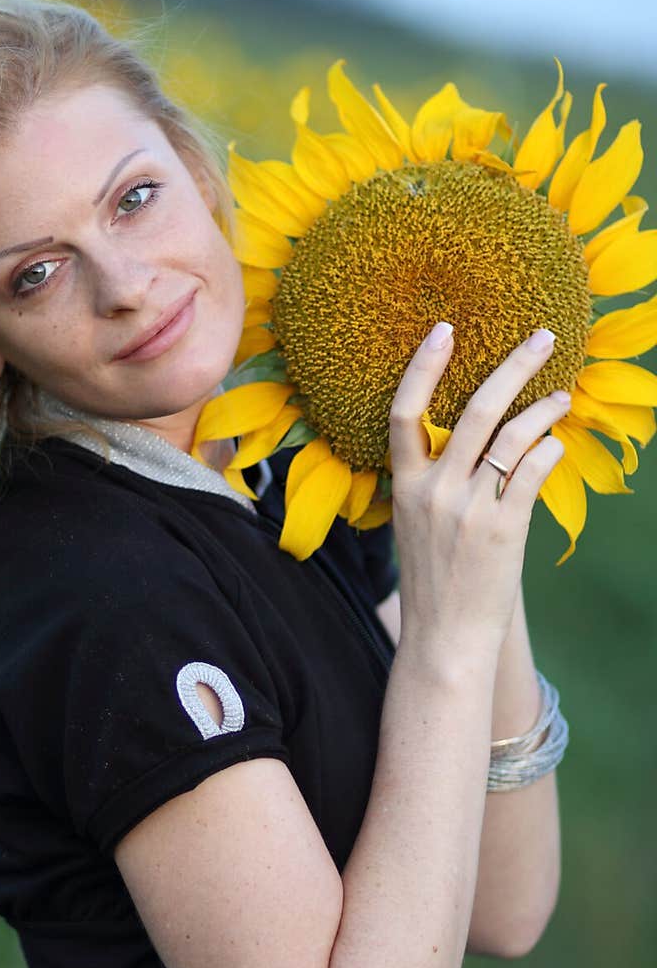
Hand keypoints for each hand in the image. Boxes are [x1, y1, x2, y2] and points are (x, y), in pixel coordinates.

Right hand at [387, 323, 567, 658]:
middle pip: (474, 410)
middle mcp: (434, 491)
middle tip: (544, 338)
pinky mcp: (502, 528)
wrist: (444, 638)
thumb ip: (434, 484)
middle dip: (513, 366)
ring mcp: (467, 509)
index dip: (423, 367)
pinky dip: (548, 451)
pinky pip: (532, 471)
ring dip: (543, 407)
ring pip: (511, 436)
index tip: (444, 329)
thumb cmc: (435, 583)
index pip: (404, 413)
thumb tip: (474, 444)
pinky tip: (556, 445)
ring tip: (562, 395)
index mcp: (405, 487)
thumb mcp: (416, 528)